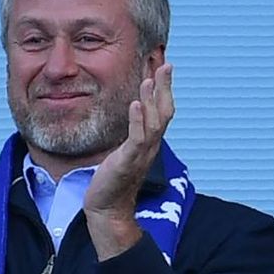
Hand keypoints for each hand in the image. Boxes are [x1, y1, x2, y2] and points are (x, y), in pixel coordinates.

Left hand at [83, 63, 173, 259]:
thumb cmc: (112, 180)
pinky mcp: (128, 162)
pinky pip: (137, 138)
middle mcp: (150, 146)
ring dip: (152, 100)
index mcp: (149, 142)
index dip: (164, 90)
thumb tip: (130, 118)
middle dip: (165, 88)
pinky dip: (137, 120)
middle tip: (166, 64)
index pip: (162, 111)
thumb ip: (130, 135)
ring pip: (154, 123)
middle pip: (165, 112)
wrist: (107, 209)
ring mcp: (141, 155)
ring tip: (150, 79)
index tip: (162, 67)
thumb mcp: (123, 152)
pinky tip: (134, 104)